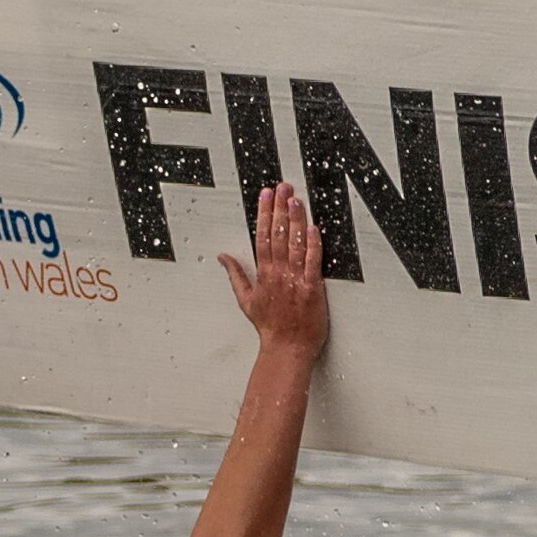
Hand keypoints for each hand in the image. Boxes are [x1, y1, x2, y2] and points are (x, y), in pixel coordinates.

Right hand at [218, 181, 329, 357]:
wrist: (287, 349)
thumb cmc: (270, 328)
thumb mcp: (245, 300)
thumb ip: (235, 275)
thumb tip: (223, 257)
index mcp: (263, 274)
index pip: (262, 236)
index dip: (264, 213)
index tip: (266, 195)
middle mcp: (278, 274)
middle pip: (277, 234)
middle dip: (280, 208)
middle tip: (283, 187)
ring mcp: (295, 280)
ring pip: (294, 244)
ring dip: (295, 220)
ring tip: (296, 199)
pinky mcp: (312, 288)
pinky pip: (312, 262)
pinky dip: (312, 245)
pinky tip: (313, 228)